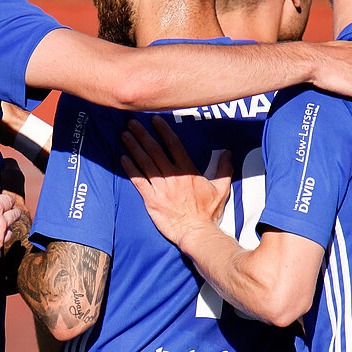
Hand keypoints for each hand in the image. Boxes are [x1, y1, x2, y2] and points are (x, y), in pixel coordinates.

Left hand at [119, 116, 232, 245]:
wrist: (197, 232)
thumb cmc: (208, 213)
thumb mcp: (221, 189)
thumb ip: (224, 169)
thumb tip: (229, 153)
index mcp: (188, 171)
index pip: (173, 145)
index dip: (163, 130)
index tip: (154, 120)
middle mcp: (173, 176)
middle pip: (155, 150)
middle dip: (142, 135)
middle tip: (131, 122)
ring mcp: (161, 188)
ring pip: (145, 163)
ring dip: (134, 147)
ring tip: (124, 135)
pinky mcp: (152, 201)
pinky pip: (139, 182)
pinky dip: (130, 170)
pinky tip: (123, 159)